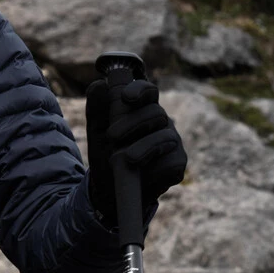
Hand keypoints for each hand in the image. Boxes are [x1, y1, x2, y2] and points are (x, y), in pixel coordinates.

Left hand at [85, 77, 186, 225]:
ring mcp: (172, 142)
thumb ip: (97, 107)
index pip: (148, 91)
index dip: (140, 90)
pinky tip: (141, 175)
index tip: (126, 97)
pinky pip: (171, 162)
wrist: (108, 188)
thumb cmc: (106, 152)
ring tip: (126, 158)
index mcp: (142, 108)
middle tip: (112, 136)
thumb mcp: (96, 130)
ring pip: (165, 137)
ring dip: (143, 147)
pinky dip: (153, 169)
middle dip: (133, 123)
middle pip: (156, 112)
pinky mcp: (177, 163)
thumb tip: (100, 85)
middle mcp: (161, 122)